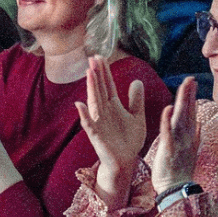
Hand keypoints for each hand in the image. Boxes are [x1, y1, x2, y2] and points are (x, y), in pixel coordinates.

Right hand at [76, 55, 145, 203]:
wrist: (126, 160)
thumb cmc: (129, 139)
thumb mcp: (137, 116)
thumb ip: (135, 99)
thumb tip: (137, 80)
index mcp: (113, 106)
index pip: (108, 85)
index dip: (105, 71)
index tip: (101, 56)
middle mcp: (104, 111)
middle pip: (100, 89)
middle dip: (97, 74)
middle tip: (92, 57)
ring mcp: (99, 122)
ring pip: (94, 101)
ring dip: (91, 88)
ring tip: (89, 73)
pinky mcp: (97, 136)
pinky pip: (89, 124)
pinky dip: (84, 115)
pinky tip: (80, 105)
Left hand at [150, 76, 198, 194]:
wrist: (176, 190)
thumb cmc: (179, 171)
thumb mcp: (189, 151)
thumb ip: (194, 136)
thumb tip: (199, 123)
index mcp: (189, 136)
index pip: (191, 112)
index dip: (191, 97)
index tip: (192, 83)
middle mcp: (187, 137)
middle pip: (188, 111)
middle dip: (189, 95)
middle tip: (191, 78)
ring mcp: (179, 143)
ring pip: (181, 118)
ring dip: (182, 102)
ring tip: (184, 87)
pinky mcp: (169, 150)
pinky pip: (168, 133)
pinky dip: (168, 120)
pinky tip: (168, 108)